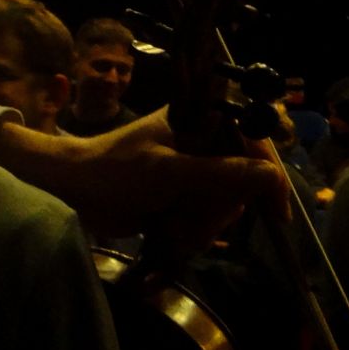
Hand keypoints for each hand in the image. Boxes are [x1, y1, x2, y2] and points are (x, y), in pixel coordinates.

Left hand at [0, 109, 287, 252]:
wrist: (73, 191)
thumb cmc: (115, 171)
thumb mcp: (170, 173)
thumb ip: (222, 174)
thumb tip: (271, 176)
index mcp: (200, 117)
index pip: (254, 140)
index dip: (269, 175)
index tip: (275, 210)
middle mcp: (202, 139)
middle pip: (243, 178)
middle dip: (219, 208)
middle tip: (194, 223)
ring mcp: (192, 168)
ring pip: (226, 202)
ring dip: (203, 222)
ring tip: (173, 228)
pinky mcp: (182, 193)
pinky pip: (206, 215)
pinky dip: (192, 228)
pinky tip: (169, 232)